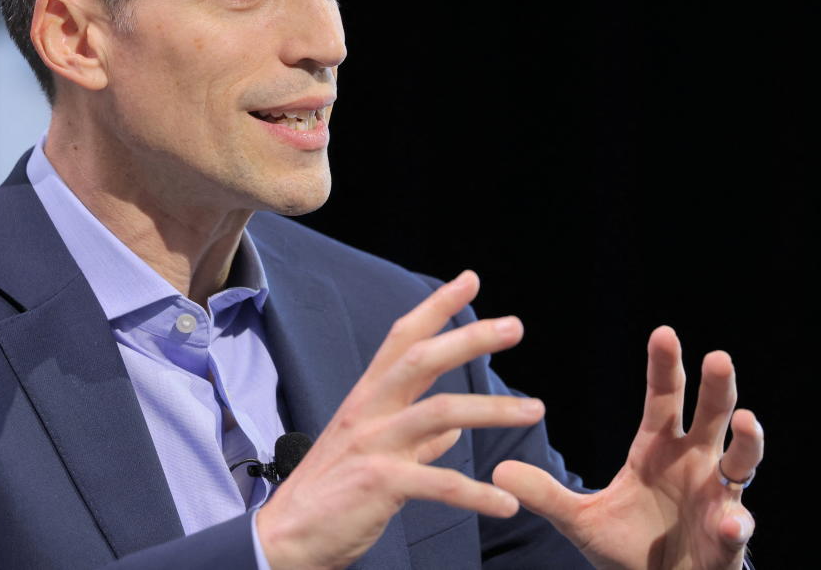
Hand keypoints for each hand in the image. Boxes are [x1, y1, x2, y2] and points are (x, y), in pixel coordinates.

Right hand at [256, 271, 543, 569]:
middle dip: (470, 338)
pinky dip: (477, 494)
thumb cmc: (331, 495)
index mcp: (367, 398)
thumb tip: (452, 434)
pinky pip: (439, 483)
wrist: (286, 540)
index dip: (436, 307)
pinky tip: (506, 503)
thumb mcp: (370, 454)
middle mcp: (369, 412)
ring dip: (493, 410)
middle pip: (422, 359)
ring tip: (534, 410)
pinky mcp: (378, 484)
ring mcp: (372, 445)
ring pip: (440, 413)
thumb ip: (416, 441)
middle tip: (515, 326)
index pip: (403, 338)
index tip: (470, 280)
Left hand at [492, 326, 762, 569]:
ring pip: (742, 460)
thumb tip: (499, 471)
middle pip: (712, 414)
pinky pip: (737, 525)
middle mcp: (695, 461)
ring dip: (748, 440)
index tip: (664, 332)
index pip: (664, 396)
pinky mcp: (728, 535)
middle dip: (717, 387)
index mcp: (658, 447)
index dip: (665, 366)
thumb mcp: (580, 521)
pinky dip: (736, 523)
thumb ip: (546, 495)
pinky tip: (729, 523)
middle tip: (718, 358)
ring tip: (747, 422)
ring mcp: (717, 496)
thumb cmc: (626, 548)